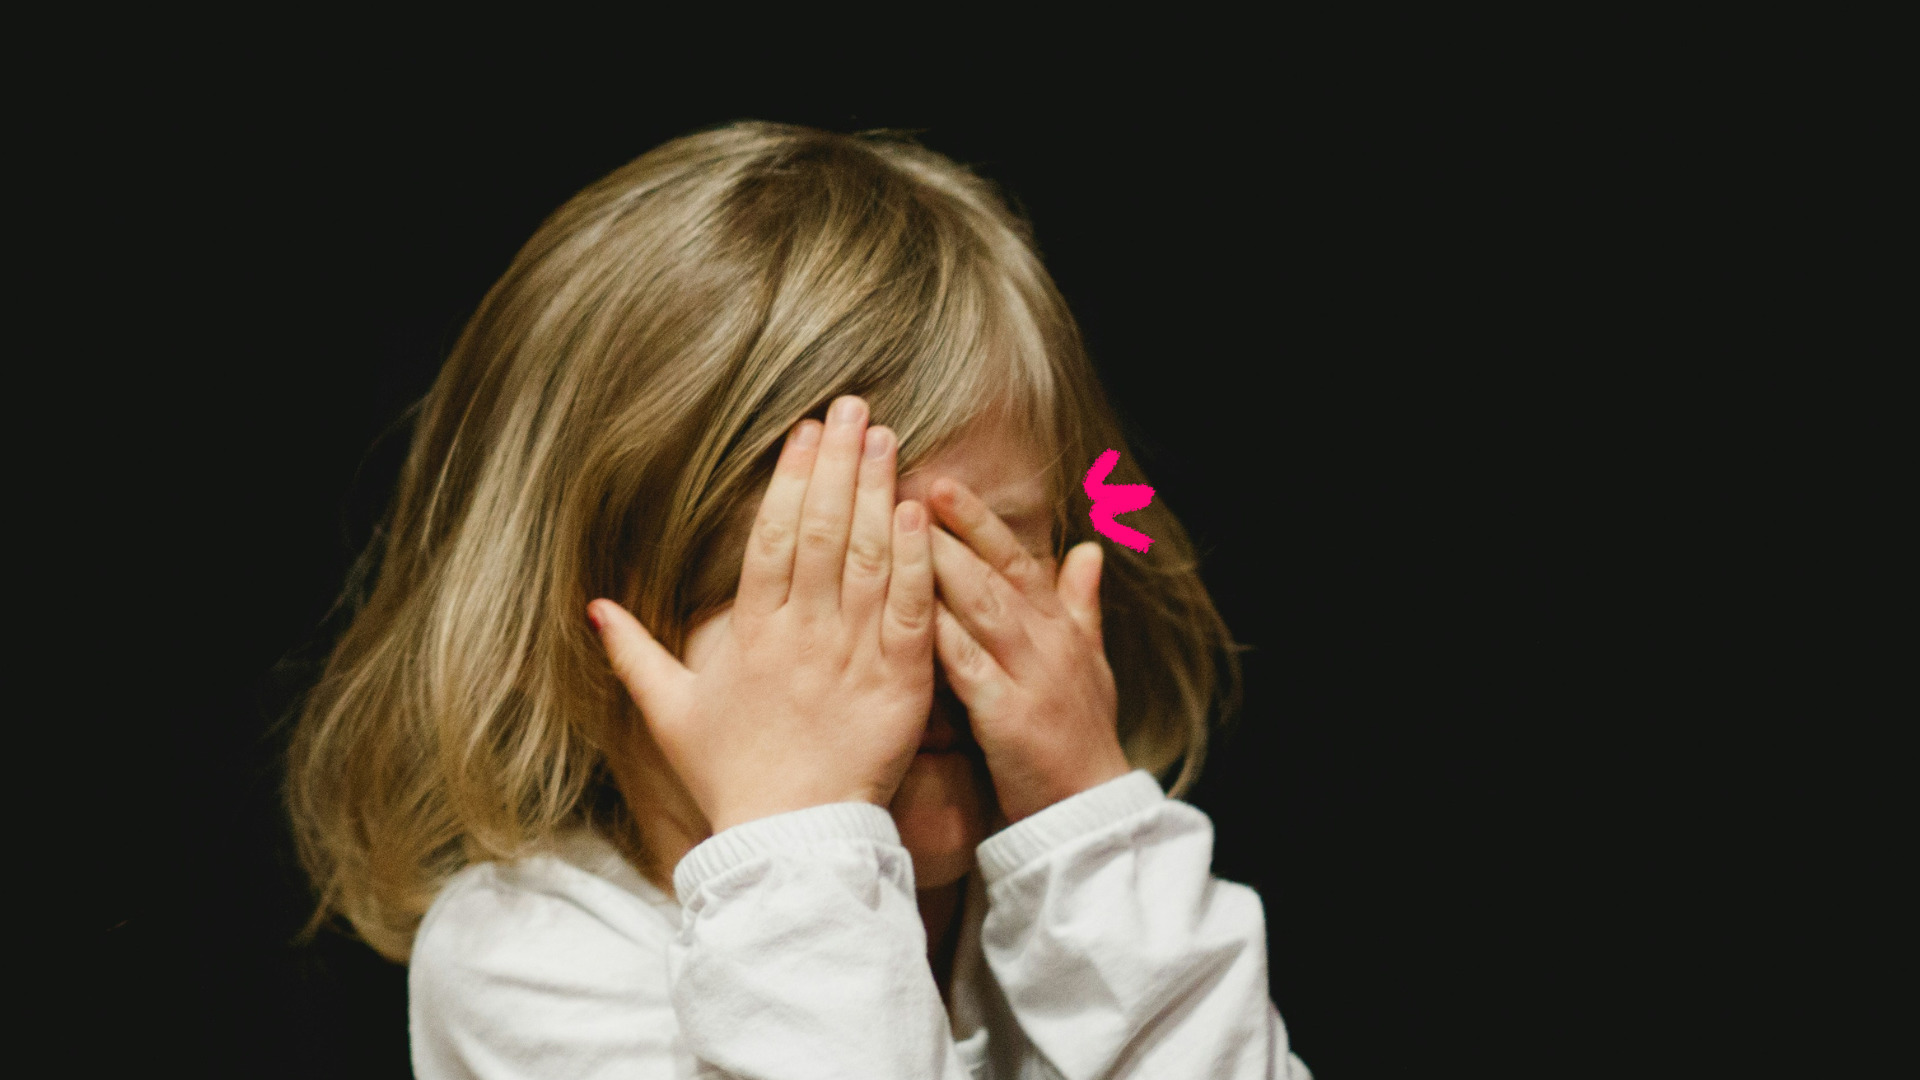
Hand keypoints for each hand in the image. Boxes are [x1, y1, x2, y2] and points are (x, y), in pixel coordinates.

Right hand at [590, 397, 936, 833]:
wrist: (790, 842)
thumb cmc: (731, 778)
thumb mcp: (671, 715)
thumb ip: (635, 654)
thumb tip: (594, 607)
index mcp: (751, 634)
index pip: (773, 538)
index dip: (790, 479)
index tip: (806, 431)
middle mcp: (802, 634)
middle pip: (822, 531)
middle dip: (839, 464)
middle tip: (856, 408)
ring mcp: (852, 656)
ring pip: (867, 558)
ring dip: (879, 492)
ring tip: (888, 438)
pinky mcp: (899, 683)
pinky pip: (909, 609)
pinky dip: (915, 559)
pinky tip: (920, 511)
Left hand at [927, 479, 1129, 823]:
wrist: (1089, 812)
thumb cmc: (1081, 737)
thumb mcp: (1090, 663)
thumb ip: (1081, 604)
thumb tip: (1091, 548)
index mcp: (1059, 627)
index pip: (1015, 559)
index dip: (978, 520)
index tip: (940, 482)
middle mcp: (1047, 641)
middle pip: (993, 572)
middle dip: (950, 528)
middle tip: (904, 486)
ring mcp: (1030, 676)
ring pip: (981, 607)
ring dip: (940, 565)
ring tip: (897, 529)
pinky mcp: (1009, 716)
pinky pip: (969, 667)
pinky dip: (940, 636)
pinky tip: (905, 612)